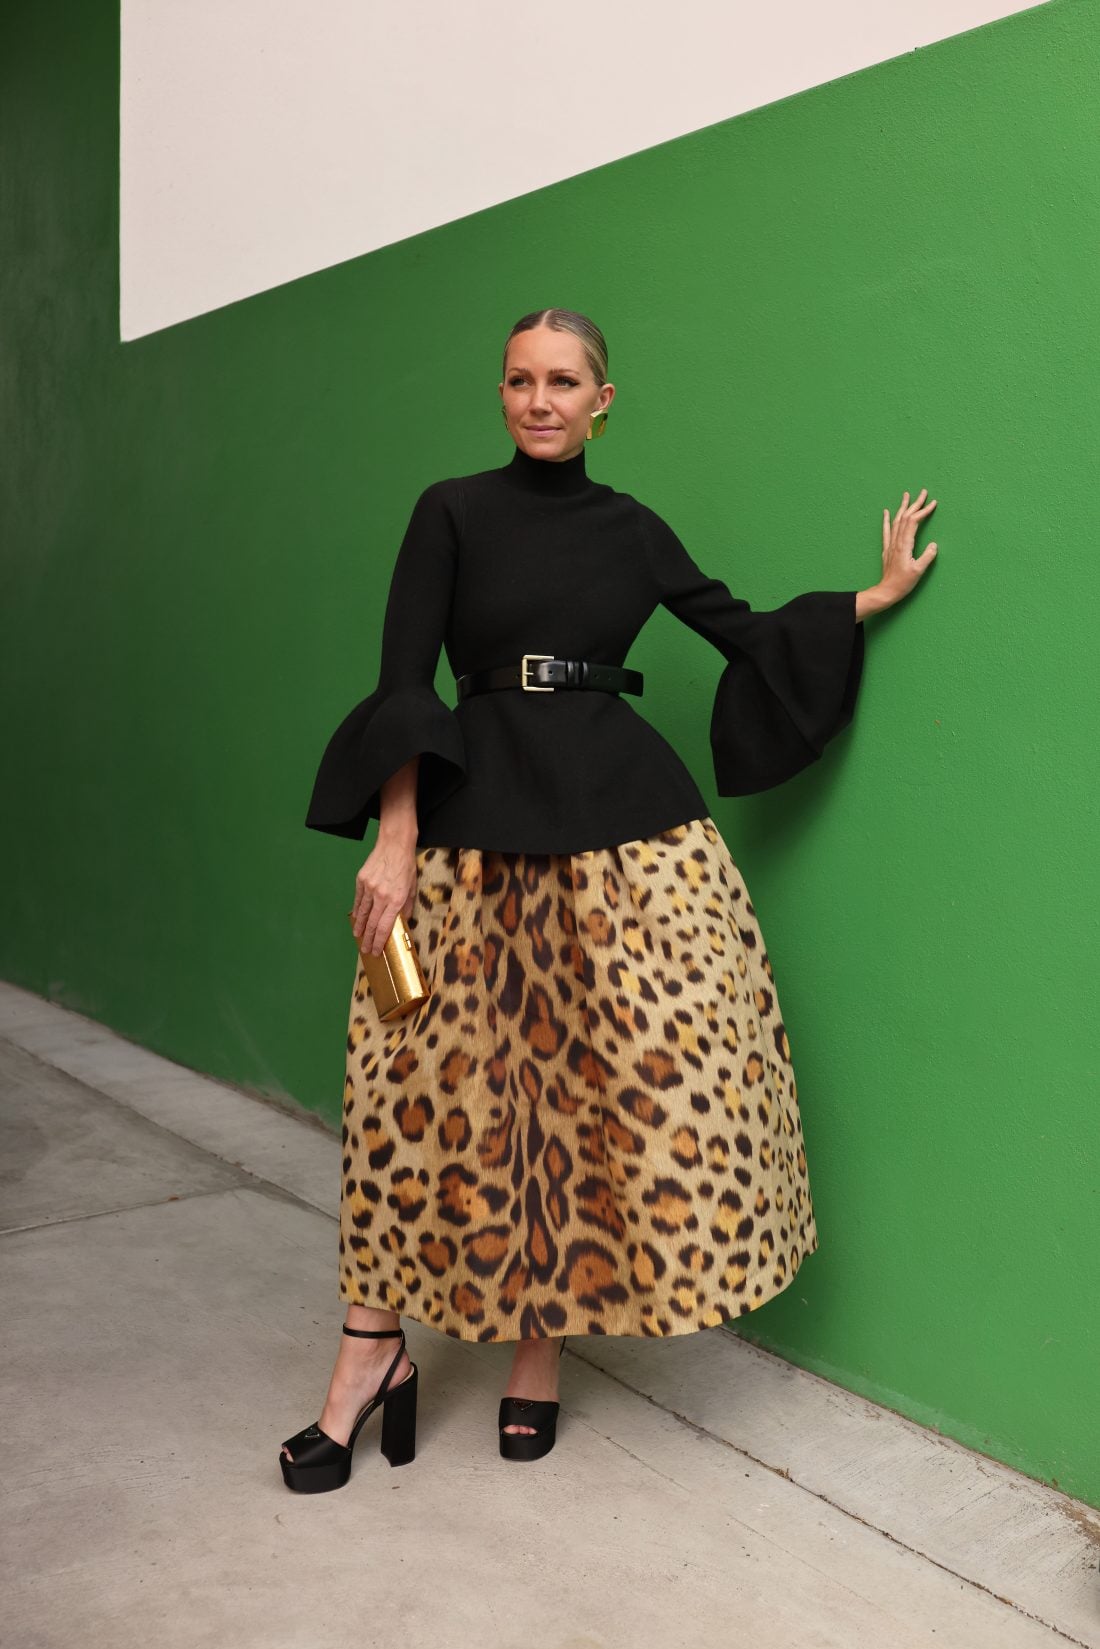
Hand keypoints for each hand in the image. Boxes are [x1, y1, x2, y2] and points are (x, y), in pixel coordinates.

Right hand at [350, 837, 416, 956]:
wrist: (394, 845)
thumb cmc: (407, 866)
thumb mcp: (412, 888)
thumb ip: (406, 907)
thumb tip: (402, 922)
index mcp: (396, 900)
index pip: (384, 927)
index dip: (378, 942)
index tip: (375, 951)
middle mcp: (381, 896)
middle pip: (371, 923)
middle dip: (368, 939)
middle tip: (365, 949)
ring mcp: (369, 888)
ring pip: (363, 913)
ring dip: (359, 927)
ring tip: (357, 936)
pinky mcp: (361, 880)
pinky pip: (358, 900)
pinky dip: (357, 911)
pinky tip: (356, 918)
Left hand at [876, 488, 937, 609]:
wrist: (886, 591)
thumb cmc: (903, 583)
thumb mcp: (918, 571)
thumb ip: (927, 557)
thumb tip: (934, 544)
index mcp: (904, 545)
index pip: (913, 522)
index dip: (923, 511)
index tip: (933, 503)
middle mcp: (896, 542)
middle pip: (905, 517)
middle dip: (915, 504)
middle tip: (923, 492)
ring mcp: (890, 544)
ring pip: (896, 521)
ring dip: (902, 507)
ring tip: (907, 495)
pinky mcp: (887, 549)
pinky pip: (886, 530)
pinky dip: (887, 520)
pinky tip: (886, 512)